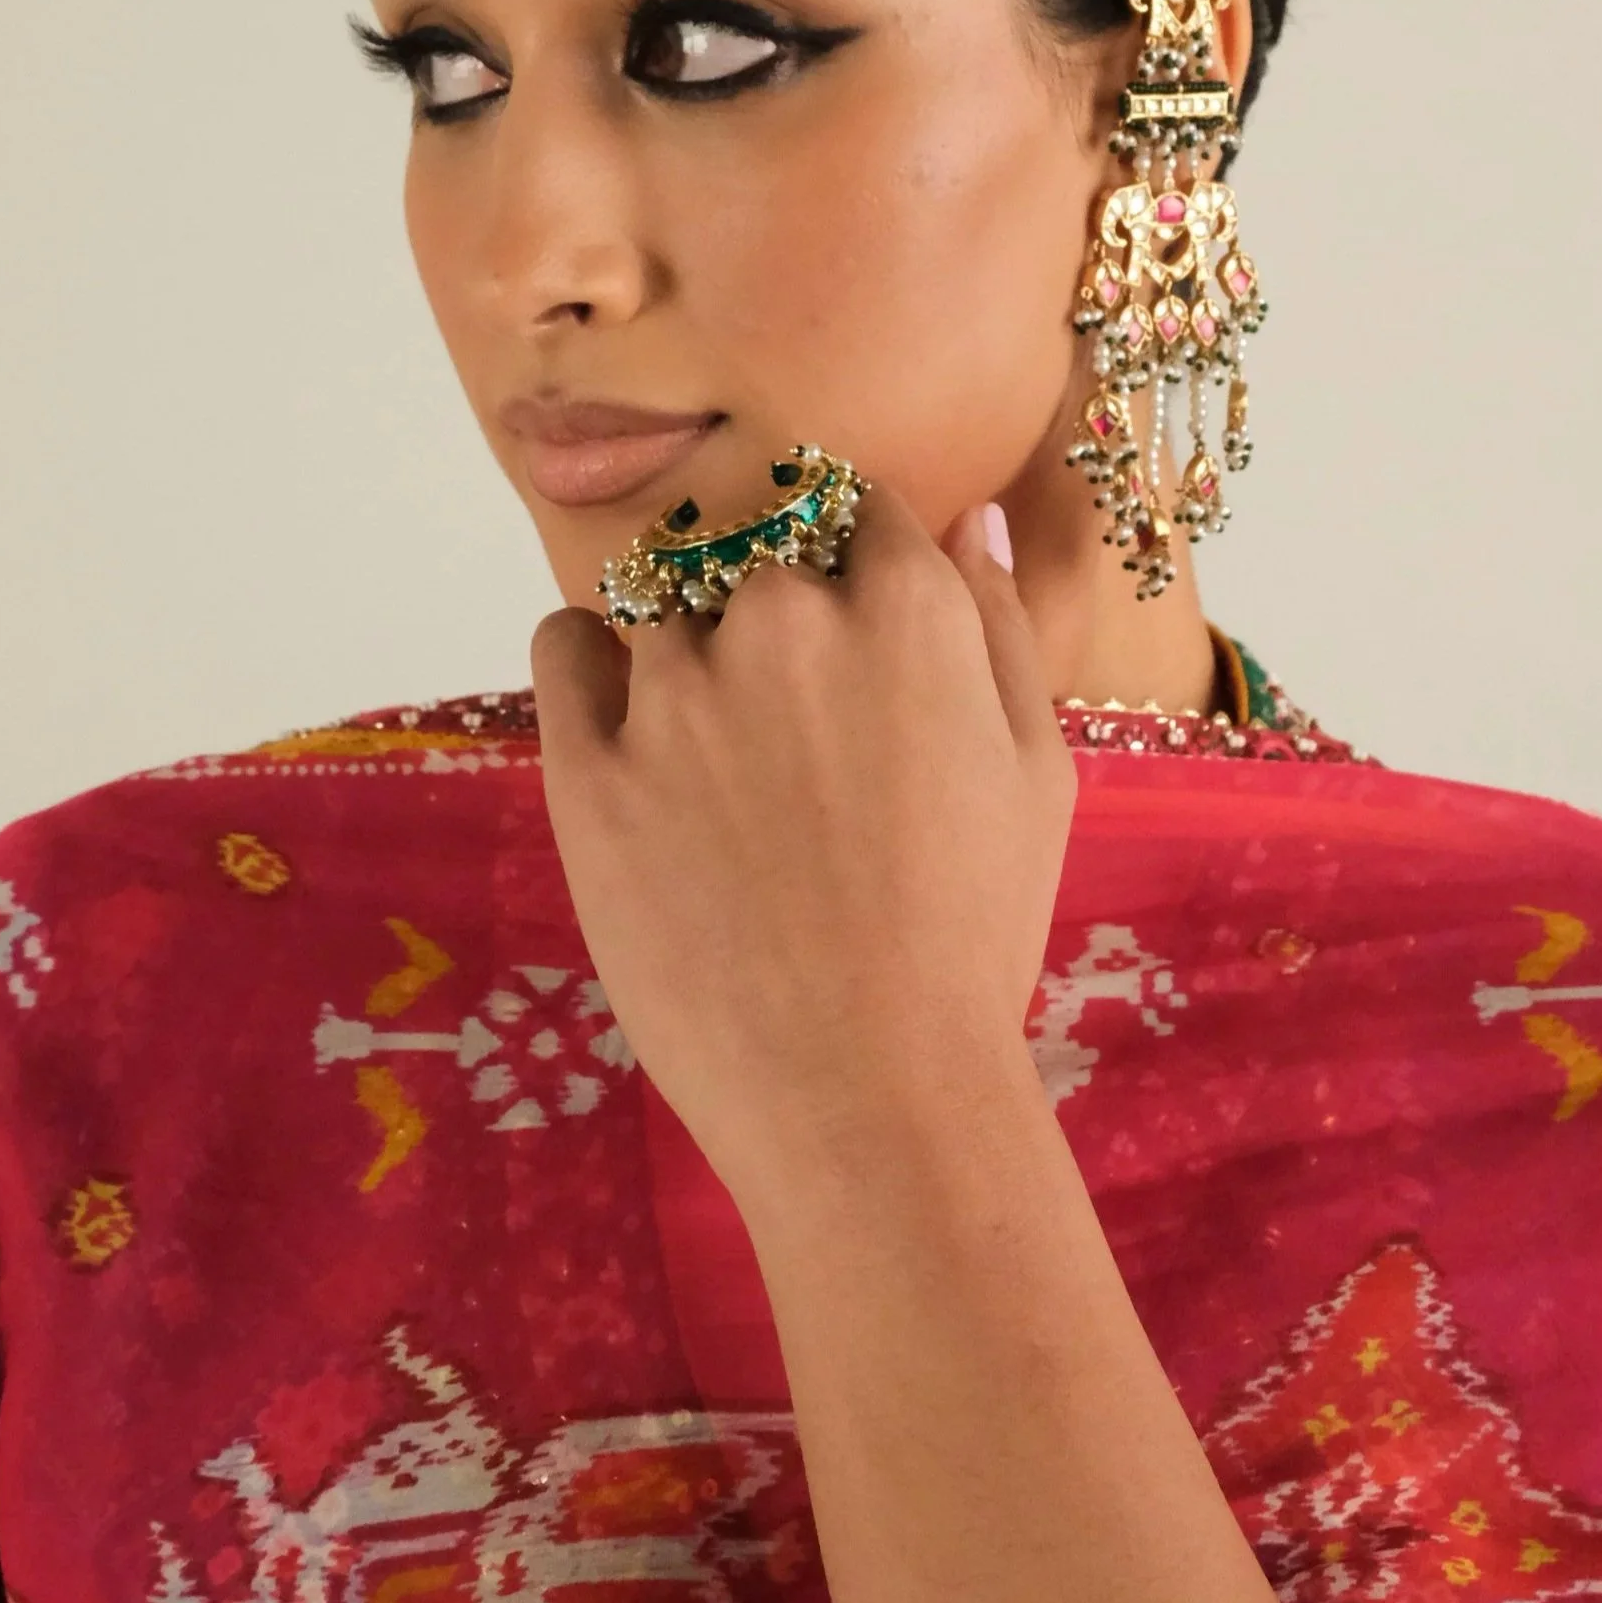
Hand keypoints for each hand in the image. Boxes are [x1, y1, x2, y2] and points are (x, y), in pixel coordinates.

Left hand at [530, 494, 1077, 1208]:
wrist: (868, 1093)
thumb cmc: (974, 939)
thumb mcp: (1036, 773)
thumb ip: (998, 627)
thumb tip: (968, 520)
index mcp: (905, 609)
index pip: (854, 508)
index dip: (850, 563)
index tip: (848, 637)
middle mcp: (783, 619)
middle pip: (754, 548)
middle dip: (769, 611)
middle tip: (789, 729)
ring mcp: (674, 690)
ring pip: (659, 595)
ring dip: (682, 642)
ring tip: (714, 754)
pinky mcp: (585, 765)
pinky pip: (565, 647)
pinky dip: (591, 665)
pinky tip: (632, 732)